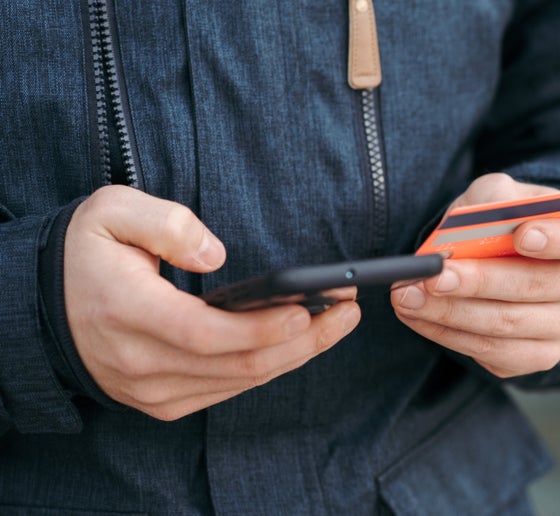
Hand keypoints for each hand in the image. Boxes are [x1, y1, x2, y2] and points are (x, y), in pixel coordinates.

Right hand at [64, 186, 359, 419]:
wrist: (45, 307)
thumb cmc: (85, 254)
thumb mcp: (110, 212)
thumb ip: (163, 222)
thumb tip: (214, 254)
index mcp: (126, 311)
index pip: (205, 334)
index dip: (262, 328)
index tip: (310, 308)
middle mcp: (140, 362)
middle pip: (238, 365)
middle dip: (303, 339)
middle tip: (348, 310)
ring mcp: (152, 390)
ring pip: (240, 383)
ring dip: (297, 355)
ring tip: (338, 321)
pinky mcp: (164, 402)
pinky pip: (228, 390)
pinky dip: (270, 367)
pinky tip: (301, 342)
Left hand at [391, 173, 559, 377]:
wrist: (503, 259)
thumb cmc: (502, 220)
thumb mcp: (496, 195)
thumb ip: (488, 199)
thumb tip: (468, 224)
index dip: (558, 238)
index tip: (522, 235)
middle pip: (537, 286)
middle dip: (479, 281)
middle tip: (433, 275)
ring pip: (507, 325)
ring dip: (451, 312)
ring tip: (408, 295)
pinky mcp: (539, 355)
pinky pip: (492, 353)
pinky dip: (448, 335)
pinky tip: (419, 317)